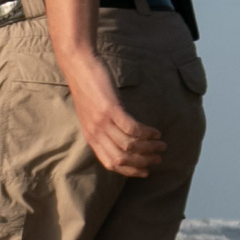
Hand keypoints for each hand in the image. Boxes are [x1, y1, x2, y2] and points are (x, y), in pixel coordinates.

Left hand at [58, 58, 166, 176]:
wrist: (78, 67)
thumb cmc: (88, 90)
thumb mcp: (92, 115)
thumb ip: (104, 129)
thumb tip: (121, 139)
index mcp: (91, 137)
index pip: (111, 164)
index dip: (130, 171)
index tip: (146, 171)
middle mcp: (95, 133)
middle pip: (122, 159)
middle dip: (143, 162)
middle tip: (159, 158)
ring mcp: (102, 122)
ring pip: (129, 146)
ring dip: (149, 148)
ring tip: (161, 144)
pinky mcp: (110, 109)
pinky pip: (132, 128)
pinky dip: (146, 133)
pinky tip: (156, 131)